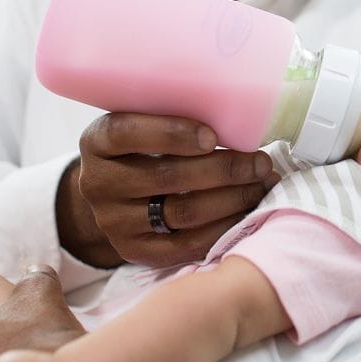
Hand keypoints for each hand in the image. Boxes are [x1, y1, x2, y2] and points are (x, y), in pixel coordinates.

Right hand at [58, 113, 278, 267]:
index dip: (172, 133)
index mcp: (97, 141)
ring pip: (183, 211)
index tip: (213, 136)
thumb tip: (237, 110)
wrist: (114, 194)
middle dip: (224, 169)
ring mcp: (114, 222)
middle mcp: (98, 183)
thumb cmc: (143, 146)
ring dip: (233, 198)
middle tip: (261, 161)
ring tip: (263, 183)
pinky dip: (224, 227)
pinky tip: (248, 212)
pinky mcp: (135, 251)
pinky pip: (187, 245)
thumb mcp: (143, 121)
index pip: (127, 133)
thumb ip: (173, 113)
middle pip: (167, 176)